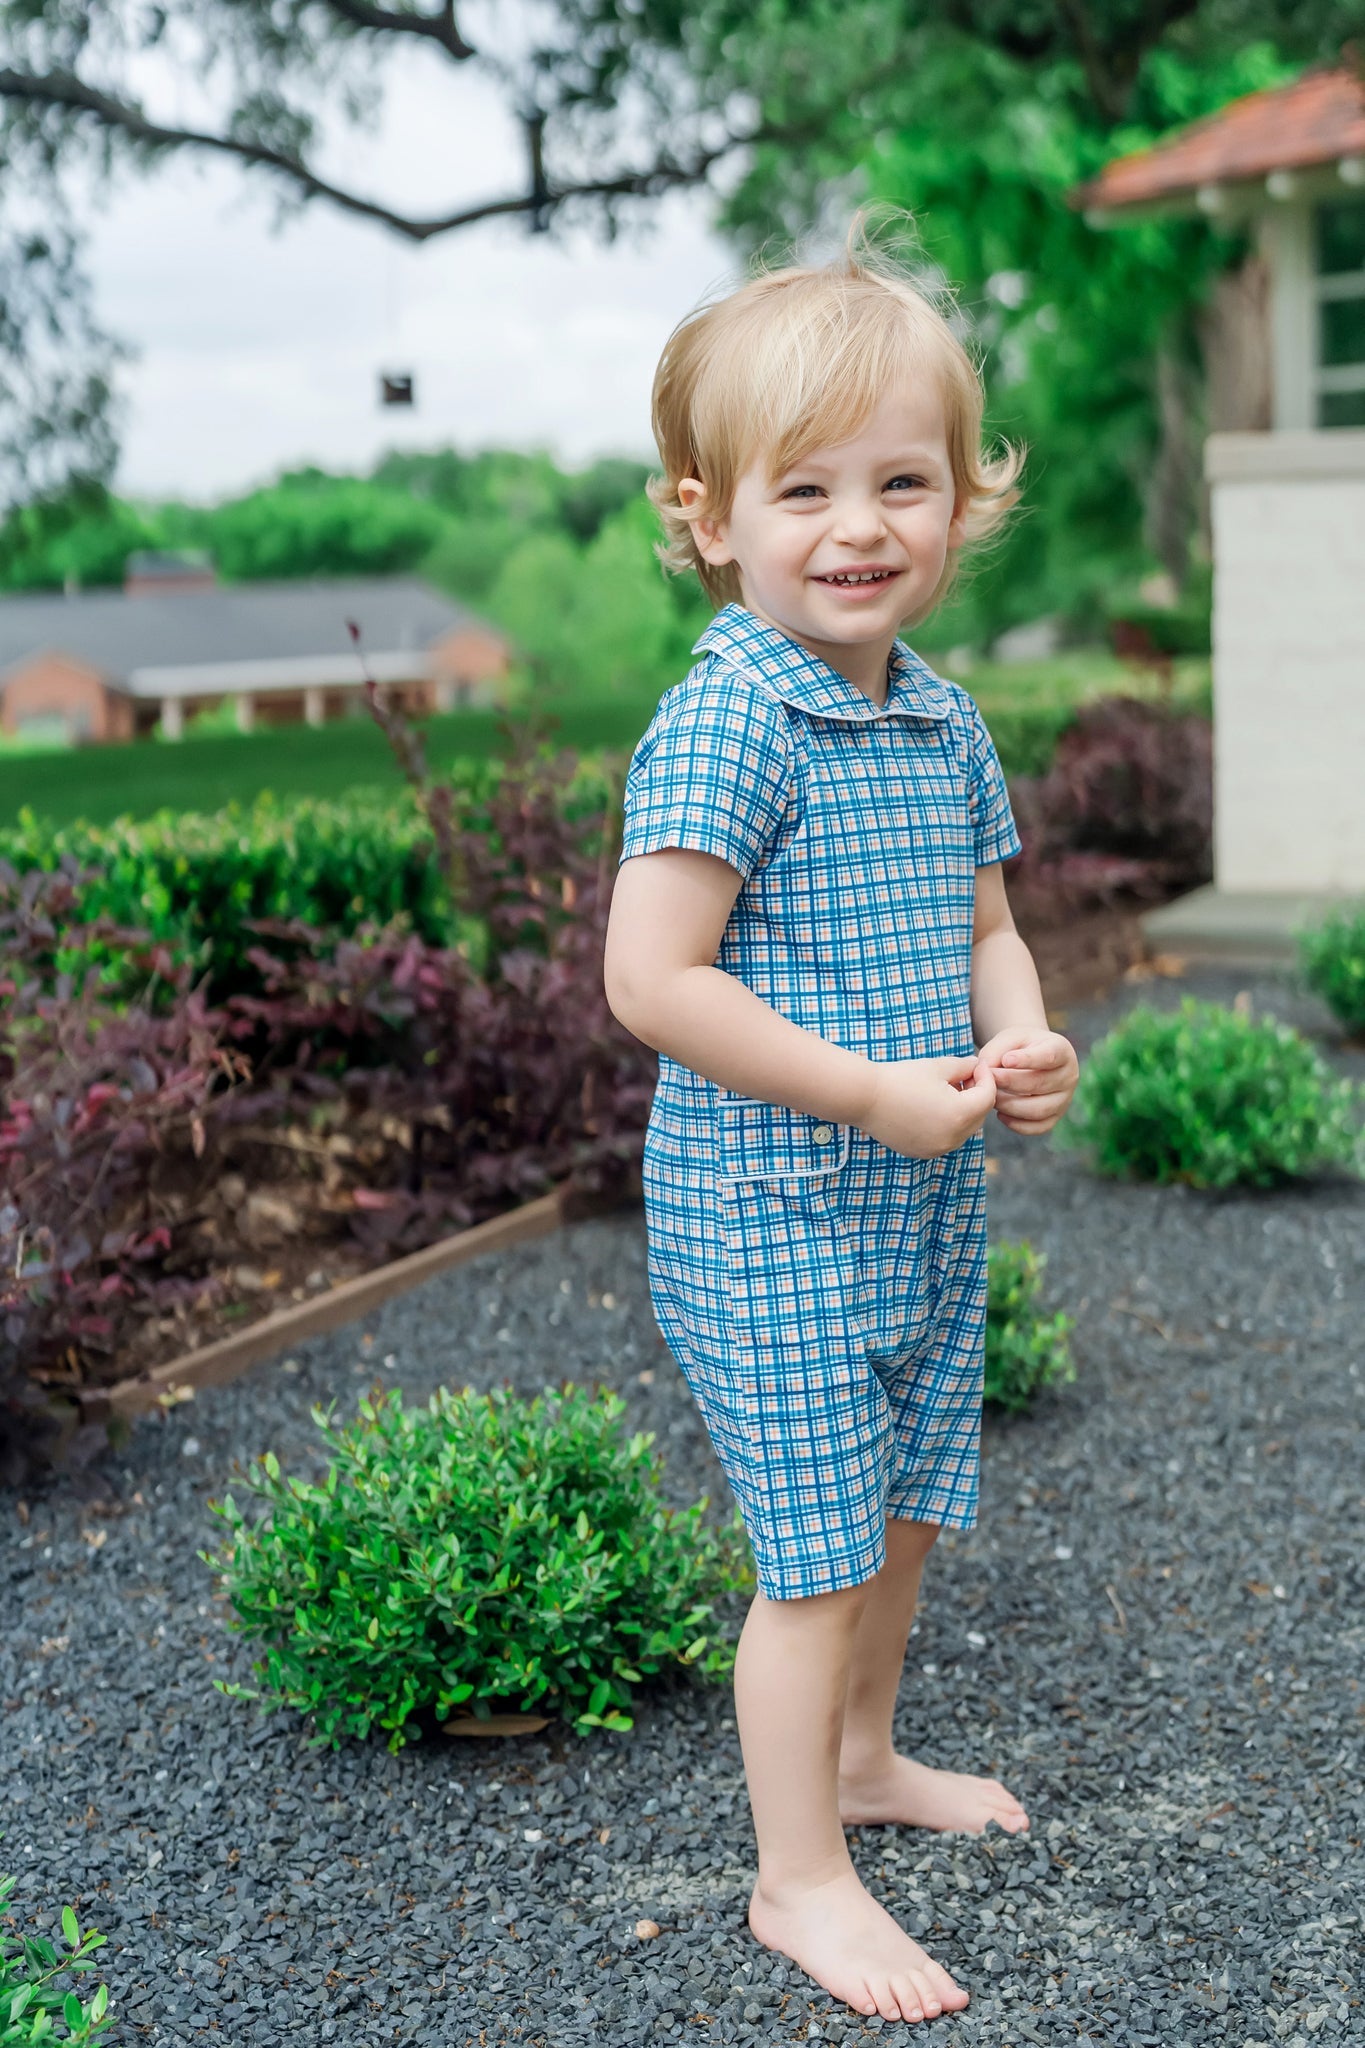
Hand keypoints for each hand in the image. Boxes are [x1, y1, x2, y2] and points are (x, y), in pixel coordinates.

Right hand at [860, 1054, 997, 1158]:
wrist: (865, 1098)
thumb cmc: (901, 1078)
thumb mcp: (939, 1066)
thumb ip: (965, 1066)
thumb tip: (977, 1066)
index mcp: (960, 1114)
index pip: (987, 1096)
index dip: (986, 1078)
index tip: (977, 1066)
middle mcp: (952, 1137)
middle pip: (979, 1116)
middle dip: (977, 1096)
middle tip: (965, 1077)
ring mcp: (938, 1148)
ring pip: (965, 1130)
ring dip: (964, 1112)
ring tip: (948, 1092)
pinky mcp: (923, 1153)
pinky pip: (947, 1139)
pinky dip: (948, 1125)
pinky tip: (933, 1107)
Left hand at [973, 1027, 1078, 1136]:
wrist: (1031, 1057)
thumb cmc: (1019, 1047)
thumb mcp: (1007, 1039)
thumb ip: (996, 1052)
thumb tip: (986, 1072)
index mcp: (1061, 1050)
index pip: (1049, 1056)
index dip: (1027, 1059)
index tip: (1006, 1060)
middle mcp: (1068, 1075)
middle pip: (1039, 1084)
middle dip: (1009, 1083)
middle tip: (987, 1080)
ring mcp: (1065, 1098)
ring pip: (1039, 1109)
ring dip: (1010, 1106)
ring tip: (992, 1098)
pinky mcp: (1056, 1116)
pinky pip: (1039, 1127)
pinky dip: (1018, 1125)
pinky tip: (1001, 1114)